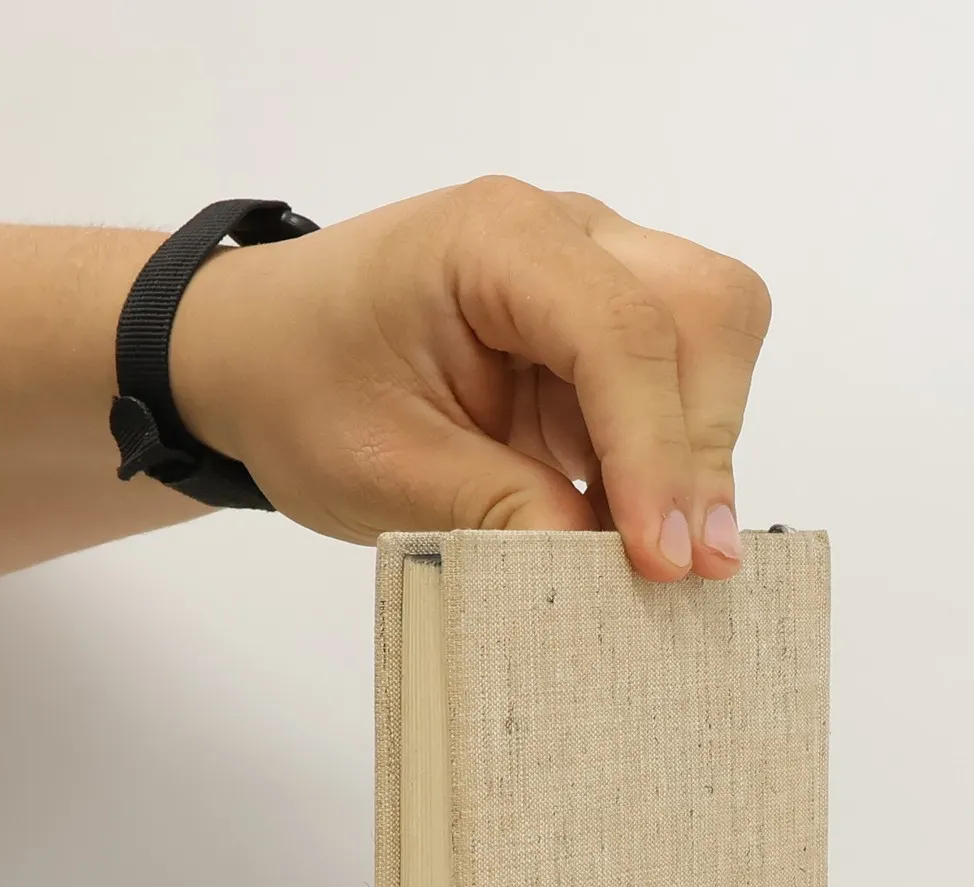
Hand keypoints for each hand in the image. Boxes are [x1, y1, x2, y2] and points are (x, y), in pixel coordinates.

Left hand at [169, 177, 771, 582]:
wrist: (261, 353)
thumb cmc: (302, 387)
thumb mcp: (386, 470)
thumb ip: (502, 512)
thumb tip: (607, 568)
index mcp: (495, 237)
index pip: (620, 331)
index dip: (654, 452)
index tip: (661, 560)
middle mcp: (566, 232)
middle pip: (704, 312)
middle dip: (702, 445)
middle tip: (686, 567)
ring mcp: (595, 272)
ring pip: (712, 343)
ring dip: (696, 455)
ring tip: (653, 557)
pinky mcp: (603, 329)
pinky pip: (679, 383)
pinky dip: (672, 462)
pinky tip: (635, 531)